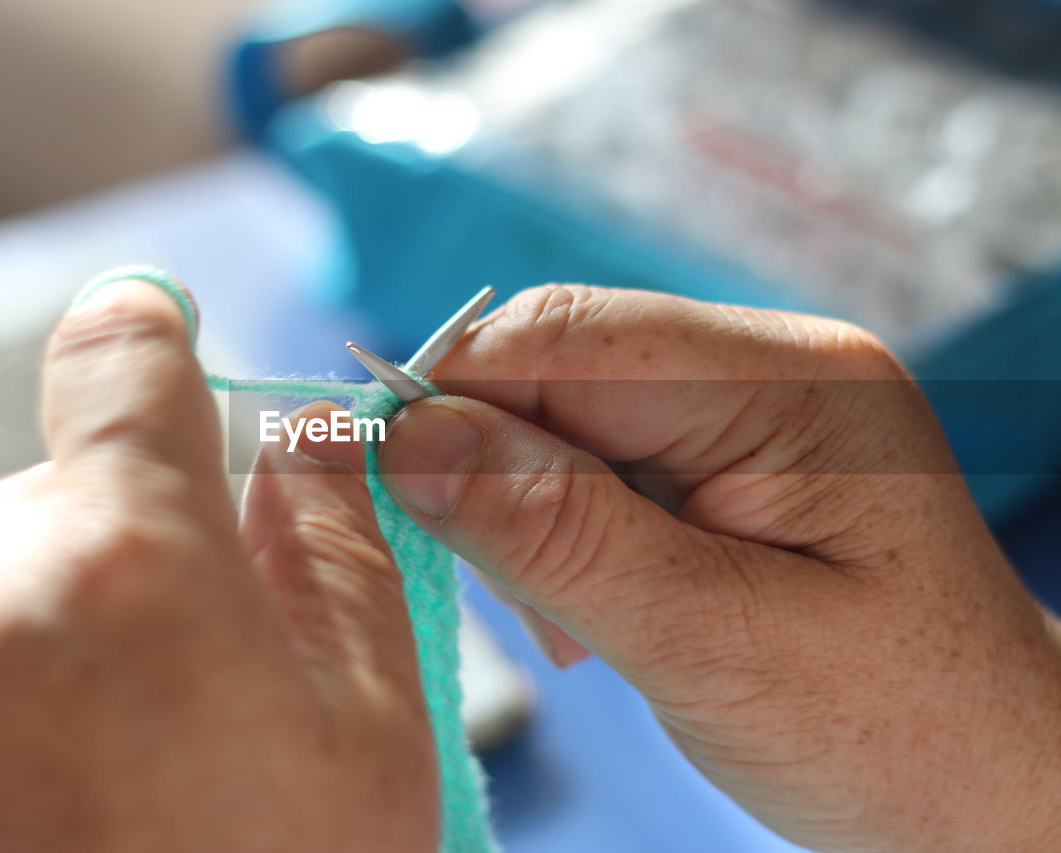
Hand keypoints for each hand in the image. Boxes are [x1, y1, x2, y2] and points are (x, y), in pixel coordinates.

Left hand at [0, 280, 436, 852]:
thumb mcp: (372, 718)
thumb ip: (333, 542)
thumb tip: (301, 445)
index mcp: (124, 567)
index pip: (116, 363)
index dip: (148, 336)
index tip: (157, 335)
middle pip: (50, 496)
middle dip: (123, 538)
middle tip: (197, 654)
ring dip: (48, 626)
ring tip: (121, 761)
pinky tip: (48, 802)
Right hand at [378, 284, 1060, 851]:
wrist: (991, 784)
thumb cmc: (891, 732)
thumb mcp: (711, 642)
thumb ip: (558, 535)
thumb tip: (412, 439)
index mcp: (792, 386)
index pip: (572, 336)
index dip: (455, 392)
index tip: (380, 476)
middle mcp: (773, 366)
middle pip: (562, 359)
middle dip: (495, 460)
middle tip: (505, 586)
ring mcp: (755, 406)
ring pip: (567, 409)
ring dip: (530, 504)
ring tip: (574, 620)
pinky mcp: (732, 453)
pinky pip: (602, 454)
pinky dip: (567, 524)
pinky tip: (598, 603)